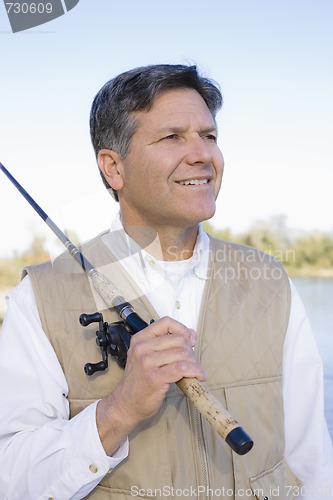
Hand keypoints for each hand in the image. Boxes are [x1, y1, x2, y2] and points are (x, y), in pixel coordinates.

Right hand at [96, 316, 205, 454]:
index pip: (166, 322)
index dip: (183, 329)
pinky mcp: (155, 378)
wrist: (124, 404)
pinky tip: (198, 377)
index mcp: (140, 339)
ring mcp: (147, 363)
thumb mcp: (146, 356)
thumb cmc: (138, 381)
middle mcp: (142, 348)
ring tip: (195, 372)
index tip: (190, 340)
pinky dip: (195, 371)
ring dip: (195, 364)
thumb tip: (191, 335)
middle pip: (179, 340)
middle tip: (191, 363)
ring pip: (183, 353)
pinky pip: (182, 368)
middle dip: (191, 351)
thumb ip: (165, 344)